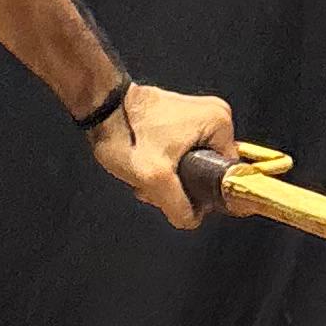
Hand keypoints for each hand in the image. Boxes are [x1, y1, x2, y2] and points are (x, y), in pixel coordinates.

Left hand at [89, 80, 235, 231]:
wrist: (101, 106)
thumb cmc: (126, 133)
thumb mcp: (154, 177)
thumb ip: (178, 205)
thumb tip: (191, 220)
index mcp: (220, 123)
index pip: (224, 174)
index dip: (201, 193)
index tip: (175, 193)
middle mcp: (215, 115)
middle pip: (208, 170)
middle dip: (180, 186)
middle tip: (154, 186)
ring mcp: (197, 115)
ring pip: (192, 165)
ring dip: (168, 178)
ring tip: (144, 177)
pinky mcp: (179, 118)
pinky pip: (181, 153)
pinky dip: (164, 165)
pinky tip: (144, 167)